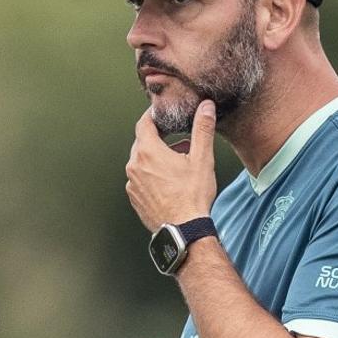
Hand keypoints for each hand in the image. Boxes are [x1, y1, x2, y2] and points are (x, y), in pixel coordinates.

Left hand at [125, 99, 217, 231]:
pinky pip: (140, 178)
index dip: (153, 116)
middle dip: (160, 139)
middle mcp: (134, 165)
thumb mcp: (202, 159)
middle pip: (143, 142)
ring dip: (157, 158)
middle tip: (178, 142)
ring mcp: (132, 183)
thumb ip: (202, 129)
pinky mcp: (134, 197)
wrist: (183, 229)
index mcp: (148, 151)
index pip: (144, 123)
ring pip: (141, 161)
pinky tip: (169, 182)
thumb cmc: (192, 195)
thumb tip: (206, 107)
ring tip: (178, 164)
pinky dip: (152, 174)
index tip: (162, 114)